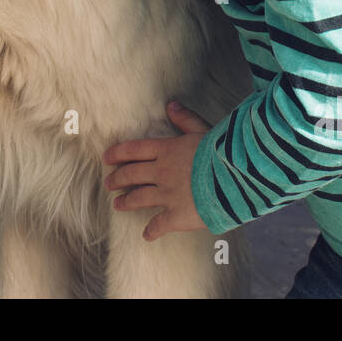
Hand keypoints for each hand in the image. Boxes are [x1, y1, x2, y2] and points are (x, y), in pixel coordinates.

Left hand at [102, 101, 211, 240]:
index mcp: (166, 150)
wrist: (234, 177)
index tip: (106, 158)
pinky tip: (146, 235)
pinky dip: (152, 231)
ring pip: (139, 198)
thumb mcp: (202, 129)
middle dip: (117, 179)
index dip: (118, 153)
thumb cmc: (221, 151)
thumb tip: (170, 104)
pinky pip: (159, 225)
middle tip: (108, 183)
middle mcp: (162, 172)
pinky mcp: (177, 215)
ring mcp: (167, 195)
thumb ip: (185, 119)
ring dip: (126, 202)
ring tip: (117, 205)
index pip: (134, 150)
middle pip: (132, 174)